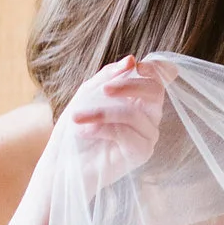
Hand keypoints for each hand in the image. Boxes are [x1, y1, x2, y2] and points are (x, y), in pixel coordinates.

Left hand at [61, 56, 168, 183]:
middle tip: (103, 90)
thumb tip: (132, 60)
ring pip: (134, 113)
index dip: (157, 68)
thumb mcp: (87, 95)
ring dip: (101, 112)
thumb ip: (108, 77)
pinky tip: (83, 131)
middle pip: (155, 91)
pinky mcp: (141, 153)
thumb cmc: (76, 129)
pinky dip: (101, 128)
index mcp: (139, 100)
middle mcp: (149, 117)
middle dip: (128, 85)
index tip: (138, 66)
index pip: (160, 79)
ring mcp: (147, 136)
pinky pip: (126, 133)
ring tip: (76, 117)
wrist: (63, 164)